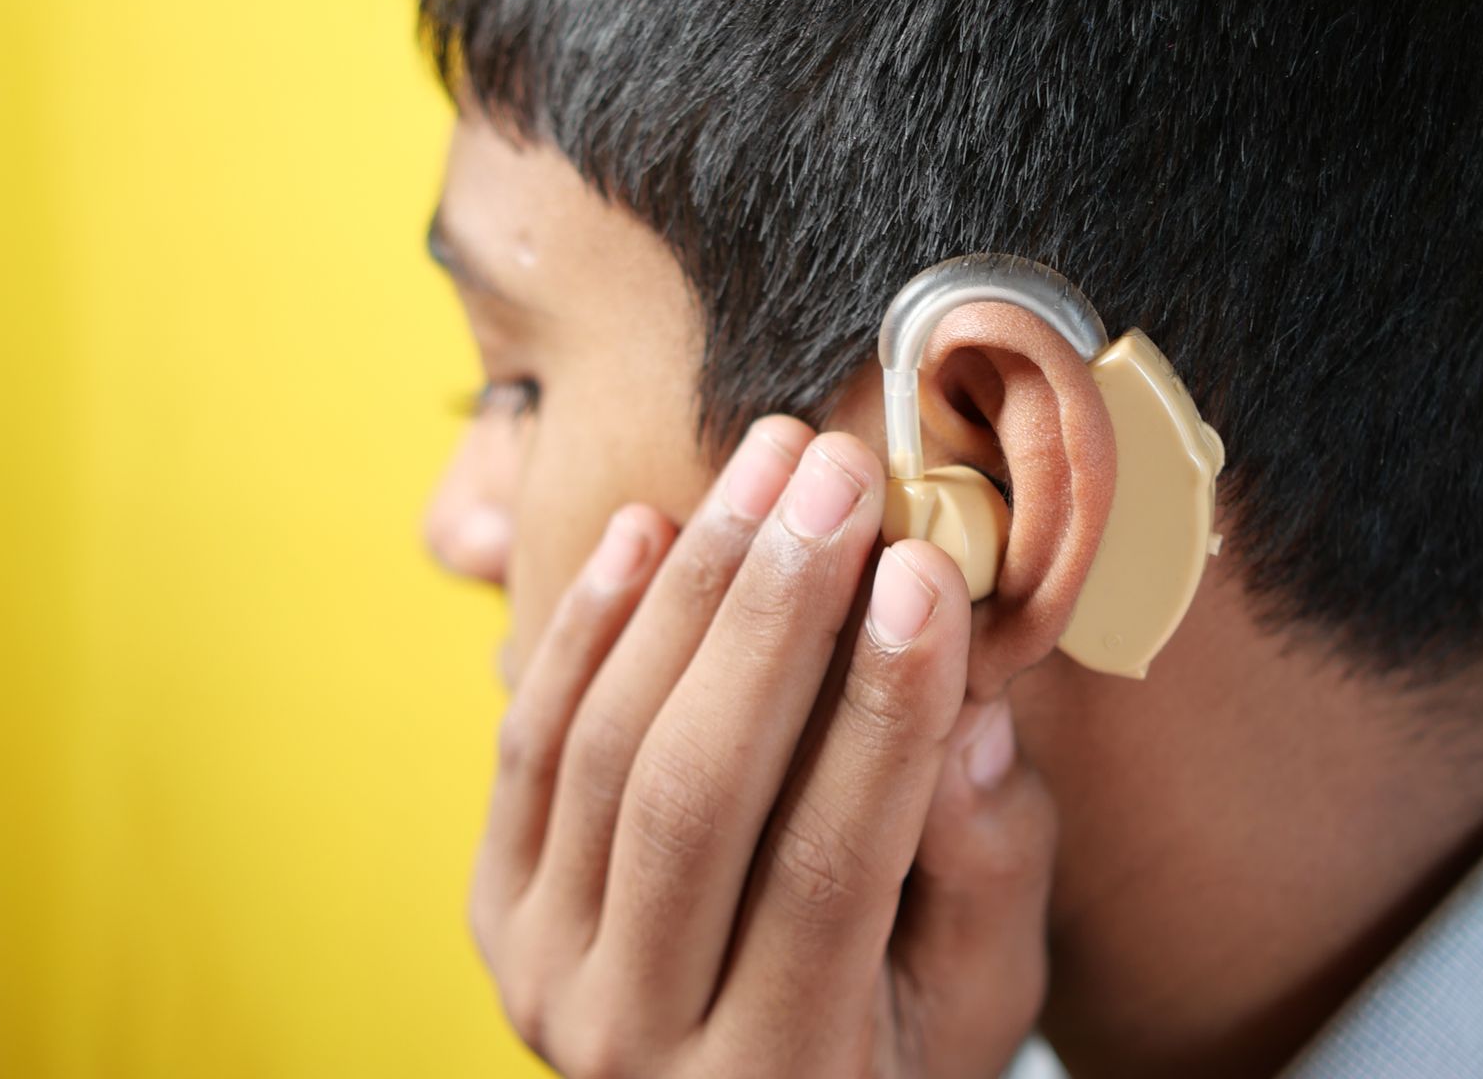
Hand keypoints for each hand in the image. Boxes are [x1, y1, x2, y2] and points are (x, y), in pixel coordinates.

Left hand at [467, 417, 1059, 1077]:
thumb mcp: (977, 996)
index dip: (881, 711)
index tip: (926, 570)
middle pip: (697, 793)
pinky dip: (587, 626)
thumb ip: (985, 869)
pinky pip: (529, 745)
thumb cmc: (891, 1053)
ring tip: (771, 464)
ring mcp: (543, 969)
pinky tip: (648, 525)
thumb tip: (966, 712)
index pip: (830, 868)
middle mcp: (632, 1041)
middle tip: (841, 476)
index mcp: (782, 1078)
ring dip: (693, 588)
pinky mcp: (497, 906)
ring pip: (607, 749)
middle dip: (774, 614)